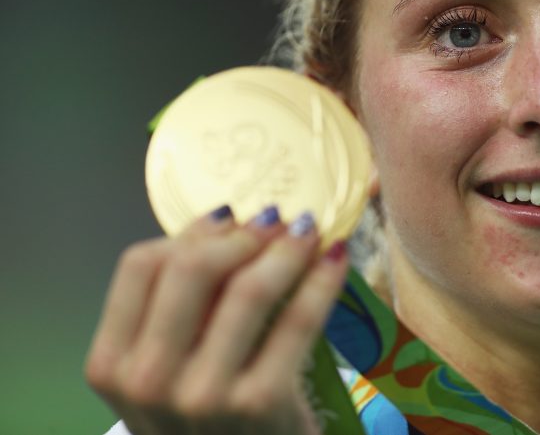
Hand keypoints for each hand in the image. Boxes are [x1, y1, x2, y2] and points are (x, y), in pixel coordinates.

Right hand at [85, 206, 348, 434]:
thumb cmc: (206, 417)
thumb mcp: (166, 370)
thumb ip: (181, 306)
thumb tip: (230, 220)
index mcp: (111, 364)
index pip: (141, 266)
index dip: (192, 231)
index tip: (230, 217)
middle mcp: (147, 381)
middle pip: (192, 268)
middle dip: (242, 234)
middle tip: (277, 219)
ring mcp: (203, 395)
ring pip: (248, 289)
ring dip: (286, 248)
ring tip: (309, 231)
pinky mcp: (260, 403)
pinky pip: (298, 319)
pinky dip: (322, 279)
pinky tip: (336, 257)